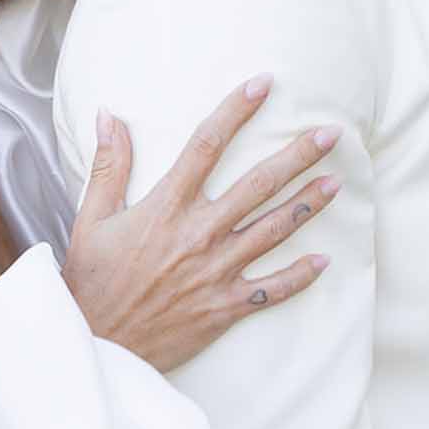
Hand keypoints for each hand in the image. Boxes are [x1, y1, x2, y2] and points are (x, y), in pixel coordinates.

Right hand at [62, 76, 339, 371]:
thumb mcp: (91, 218)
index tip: (262, 85)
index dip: (236, 111)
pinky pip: (272, 290)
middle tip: (330, 134)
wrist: (98, 343)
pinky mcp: (225, 307)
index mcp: (167, 207)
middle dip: (298, 154)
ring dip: (309, 205)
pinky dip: (300, 276)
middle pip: (259, 184)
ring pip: (274, 230)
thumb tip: (108, 114)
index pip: (207, 146)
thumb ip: (109, 165)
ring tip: (337, 182)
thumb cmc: (92, 280)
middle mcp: (199, 233)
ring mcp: (216, 271)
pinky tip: (324, 261)